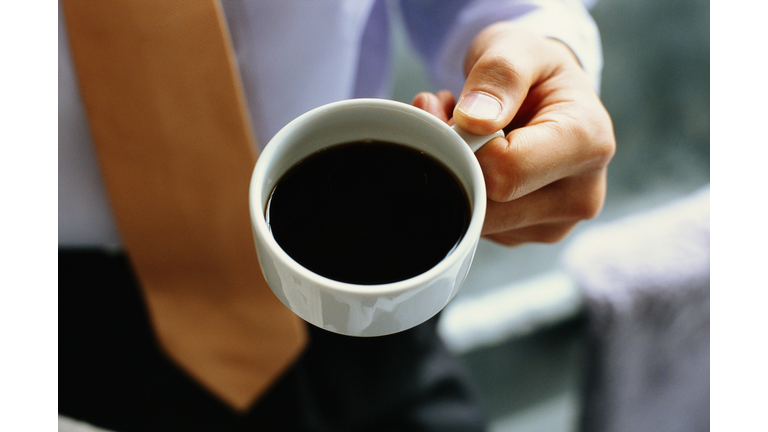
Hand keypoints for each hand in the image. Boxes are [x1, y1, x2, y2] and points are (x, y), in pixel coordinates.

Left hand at [413, 23, 614, 245]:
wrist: (545, 94)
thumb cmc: (533, 69)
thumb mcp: (517, 49)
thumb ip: (498, 75)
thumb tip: (474, 120)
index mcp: (588, 145)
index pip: (506, 172)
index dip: (466, 145)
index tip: (456, 111)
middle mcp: (581, 195)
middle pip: (490, 206)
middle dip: (453, 160)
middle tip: (442, 114)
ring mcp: (555, 223)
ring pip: (476, 219)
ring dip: (453, 174)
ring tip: (460, 131)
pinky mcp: (527, 234)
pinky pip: (477, 224)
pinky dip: (462, 190)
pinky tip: (471, 157)